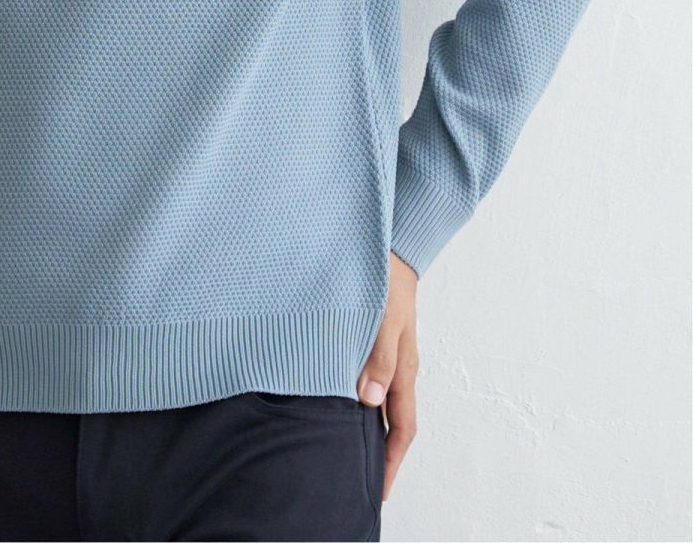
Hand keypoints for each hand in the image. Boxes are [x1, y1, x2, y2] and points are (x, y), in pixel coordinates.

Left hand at [356, 249, 418, 500]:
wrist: (389, 249)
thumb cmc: (386, 282)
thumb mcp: (384, 320)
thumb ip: (378, 358)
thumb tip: (368, 401)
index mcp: (403, 369)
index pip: (402, 428)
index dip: (391, 461)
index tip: (378, 490)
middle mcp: (397, 368)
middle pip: (392, 422)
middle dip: (379, 453)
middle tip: (356, 478)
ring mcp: (386, 356)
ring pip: (379, 403)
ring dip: (366, 428)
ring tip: (343, 448)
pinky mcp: (373, 343)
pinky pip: (369, 382)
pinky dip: (357, 400)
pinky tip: (337, 401)